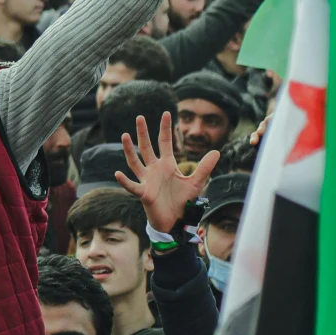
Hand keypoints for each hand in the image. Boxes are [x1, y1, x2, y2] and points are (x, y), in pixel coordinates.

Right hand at [116, 116, 215, 232]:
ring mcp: (147, 180)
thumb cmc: (183, 201)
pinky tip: (118, 173)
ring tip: (125, 135)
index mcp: (167, 165)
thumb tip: (217, 152)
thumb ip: (204, 167)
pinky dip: (125, 181)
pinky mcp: (144, 193)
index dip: (165, 129)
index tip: (166, 113)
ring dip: (129, 150)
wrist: (176, 220)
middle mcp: (155, 169)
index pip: (165, 142)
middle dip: (143, 132)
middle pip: (147, 147)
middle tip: (140, 117)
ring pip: (136, 162)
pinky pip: (132, 186)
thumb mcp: (196, 183)